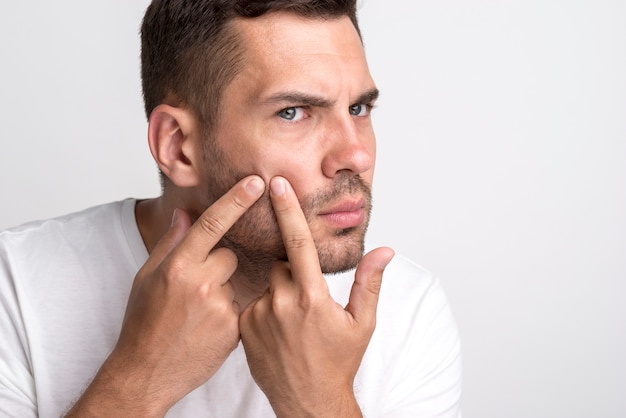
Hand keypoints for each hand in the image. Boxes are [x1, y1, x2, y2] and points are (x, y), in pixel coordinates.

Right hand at [66, 175, 264, 416]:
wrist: (145, 372)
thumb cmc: (142, 323)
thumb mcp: (146, 278)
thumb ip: (170, 243)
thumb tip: (185, 212)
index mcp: (177, 266)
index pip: (212, 223)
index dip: (236, 199)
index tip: (255, 182)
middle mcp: (200, 283)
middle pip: (229, 256)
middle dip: (218, 266)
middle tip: (196, 291)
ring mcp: (219, 307)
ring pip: (234, 283)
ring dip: (222, 292)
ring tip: (197, 315)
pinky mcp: (233, 328)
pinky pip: (240, 306)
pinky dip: (227, 314)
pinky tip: (207, 329)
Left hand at [239, 176, 393, 417]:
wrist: (308, 402)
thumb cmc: (339, 362)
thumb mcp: (362, 324)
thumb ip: (370, 282)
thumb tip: (385, 251)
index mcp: (313, 297)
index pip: (299, 242)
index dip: (288, 210)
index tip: (277, 184)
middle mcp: (283, 303)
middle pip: (283, 264)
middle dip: (294, 271)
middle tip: (307, 301)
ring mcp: (260, 316)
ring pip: (269, 283)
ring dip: (281, 291)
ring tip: (294, 321)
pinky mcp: (244, 327)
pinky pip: (254, 301)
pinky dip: (266, 307)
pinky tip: (278, 330)